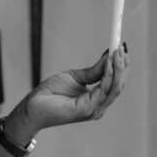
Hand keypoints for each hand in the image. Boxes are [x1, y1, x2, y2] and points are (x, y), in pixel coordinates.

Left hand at [5, 44, 130, 141]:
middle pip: (119, 85)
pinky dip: (109, 74)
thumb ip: (94, 71)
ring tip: (118, 51)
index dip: (122, 66)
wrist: (33, 106)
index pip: (115, 83)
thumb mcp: (76, 77)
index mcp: (96, 100)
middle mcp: (99, 106)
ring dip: (119, 68)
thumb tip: (109, 56)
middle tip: (122, 47)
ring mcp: (94, 109)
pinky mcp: (87, 109)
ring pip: (115, 88)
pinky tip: (109, 62)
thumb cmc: (51, 94)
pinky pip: (104, 89)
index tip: (122, 48)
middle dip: (123, 66)